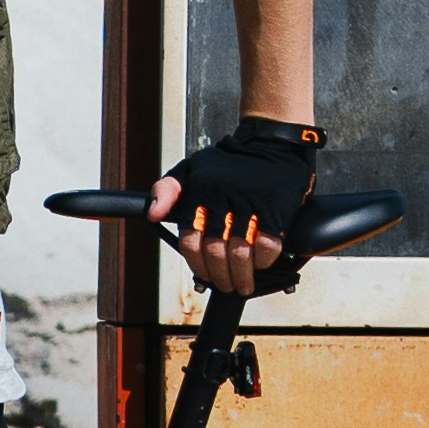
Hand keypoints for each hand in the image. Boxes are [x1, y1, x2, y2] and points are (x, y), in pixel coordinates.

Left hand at [152, 119, 317, 298]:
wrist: (273, 142)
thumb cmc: (230, 162)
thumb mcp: (191, 168)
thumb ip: (167, 190)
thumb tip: (153, 213)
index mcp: (199, 190)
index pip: (191, 240)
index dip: (197, 265)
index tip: (204, 275)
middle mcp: (222, 196)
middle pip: (216, 252)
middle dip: (220, 276)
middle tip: (226, 285)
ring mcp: (250, 202)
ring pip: (241, 253)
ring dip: (242, 275)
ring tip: (243, 283)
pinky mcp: (276, 206)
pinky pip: (268, 244)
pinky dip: (264, 261)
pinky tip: (261, 264)